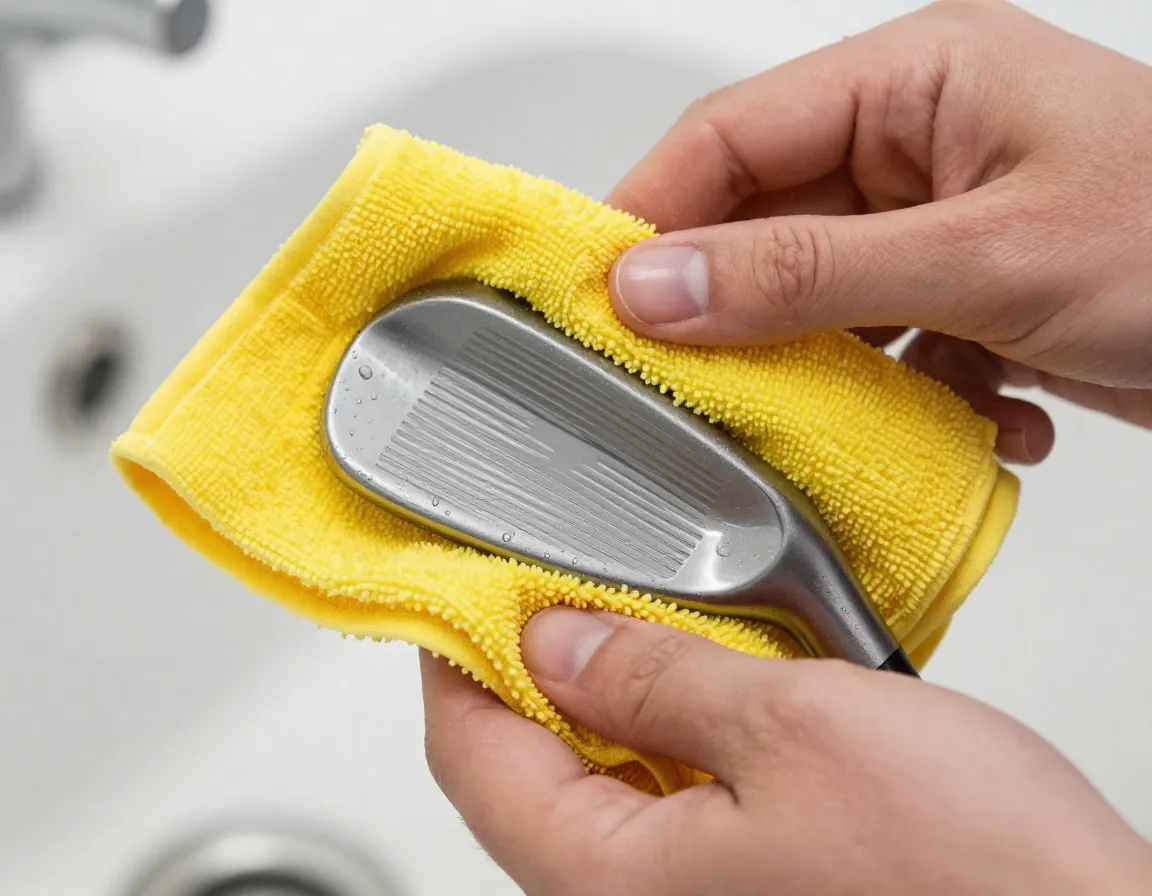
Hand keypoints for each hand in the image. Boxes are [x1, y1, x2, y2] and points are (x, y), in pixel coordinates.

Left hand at [422, 608, 1151, 894]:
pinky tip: (699, 668)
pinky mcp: (746, 879)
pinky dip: (662, 721)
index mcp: (610, 883)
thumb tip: (552, 640)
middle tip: (545, 576)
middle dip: (527, 665)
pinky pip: (662, 790)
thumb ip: (654, 680)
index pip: (471, 754)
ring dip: (600, 688)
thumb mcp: (791, 729)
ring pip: (593, 776)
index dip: (453, 655)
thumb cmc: (969, 874)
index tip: (459, 581)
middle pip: (521, 767)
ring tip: (624, 607)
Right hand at [605, 0, 1151, 464]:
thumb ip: (806, 273)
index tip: (596, 296)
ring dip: (834, 368)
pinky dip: (907, 394)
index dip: (652, 214)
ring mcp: (937, 221)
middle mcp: (916, 140)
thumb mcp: (985, 258)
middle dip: (739, 311)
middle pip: (765, 222)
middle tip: (693, 381)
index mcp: (915, 80)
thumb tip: (658, 284)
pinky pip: (881, 341)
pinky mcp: (962, 290)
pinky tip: (975, 411)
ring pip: (817, 296)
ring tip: (862, 412)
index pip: (731, 136)